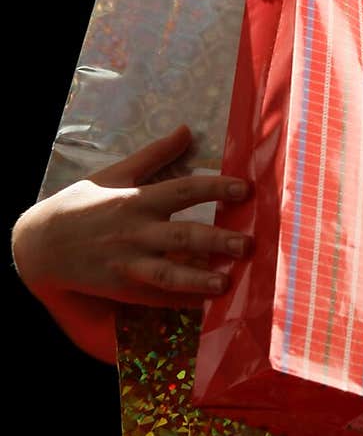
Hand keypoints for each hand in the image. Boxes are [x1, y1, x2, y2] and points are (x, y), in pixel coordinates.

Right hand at [13, 124, 252, 308]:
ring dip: (198, 278)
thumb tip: (187, 129)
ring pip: (167, 272)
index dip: (215, 188)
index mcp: (137, 199)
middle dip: (216, 240)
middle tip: (248, 243)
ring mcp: (127, 262)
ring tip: (226, 283)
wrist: (40, 243)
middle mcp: (135, 231)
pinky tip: (204, 305)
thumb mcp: (116, 173)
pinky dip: (178, 302)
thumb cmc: (81, 204)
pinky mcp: (120, 287)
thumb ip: (155, 155)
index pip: (183, 190)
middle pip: (181, 234)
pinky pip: (154, 297)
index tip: (245, 189)